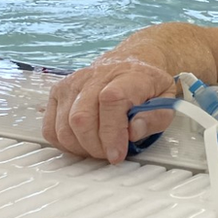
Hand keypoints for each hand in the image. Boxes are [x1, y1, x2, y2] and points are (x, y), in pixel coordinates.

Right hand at [42, 59, 175, 162]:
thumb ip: (155, 117)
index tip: (117, 154)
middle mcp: (95, 76)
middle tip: (111, 154)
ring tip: (100, 148)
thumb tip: (133, 131)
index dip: (112, 133)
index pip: (111, 101)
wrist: (129, 64)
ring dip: (81, 147)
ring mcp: (72, 83)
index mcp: (127, 75)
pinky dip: (65, 143)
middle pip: (82, 117)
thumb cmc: (147, 86)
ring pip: (64, 126)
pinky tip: (83, 143)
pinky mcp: (57, 92)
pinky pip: (51, 128)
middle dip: (96, 146)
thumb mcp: (166, 100)